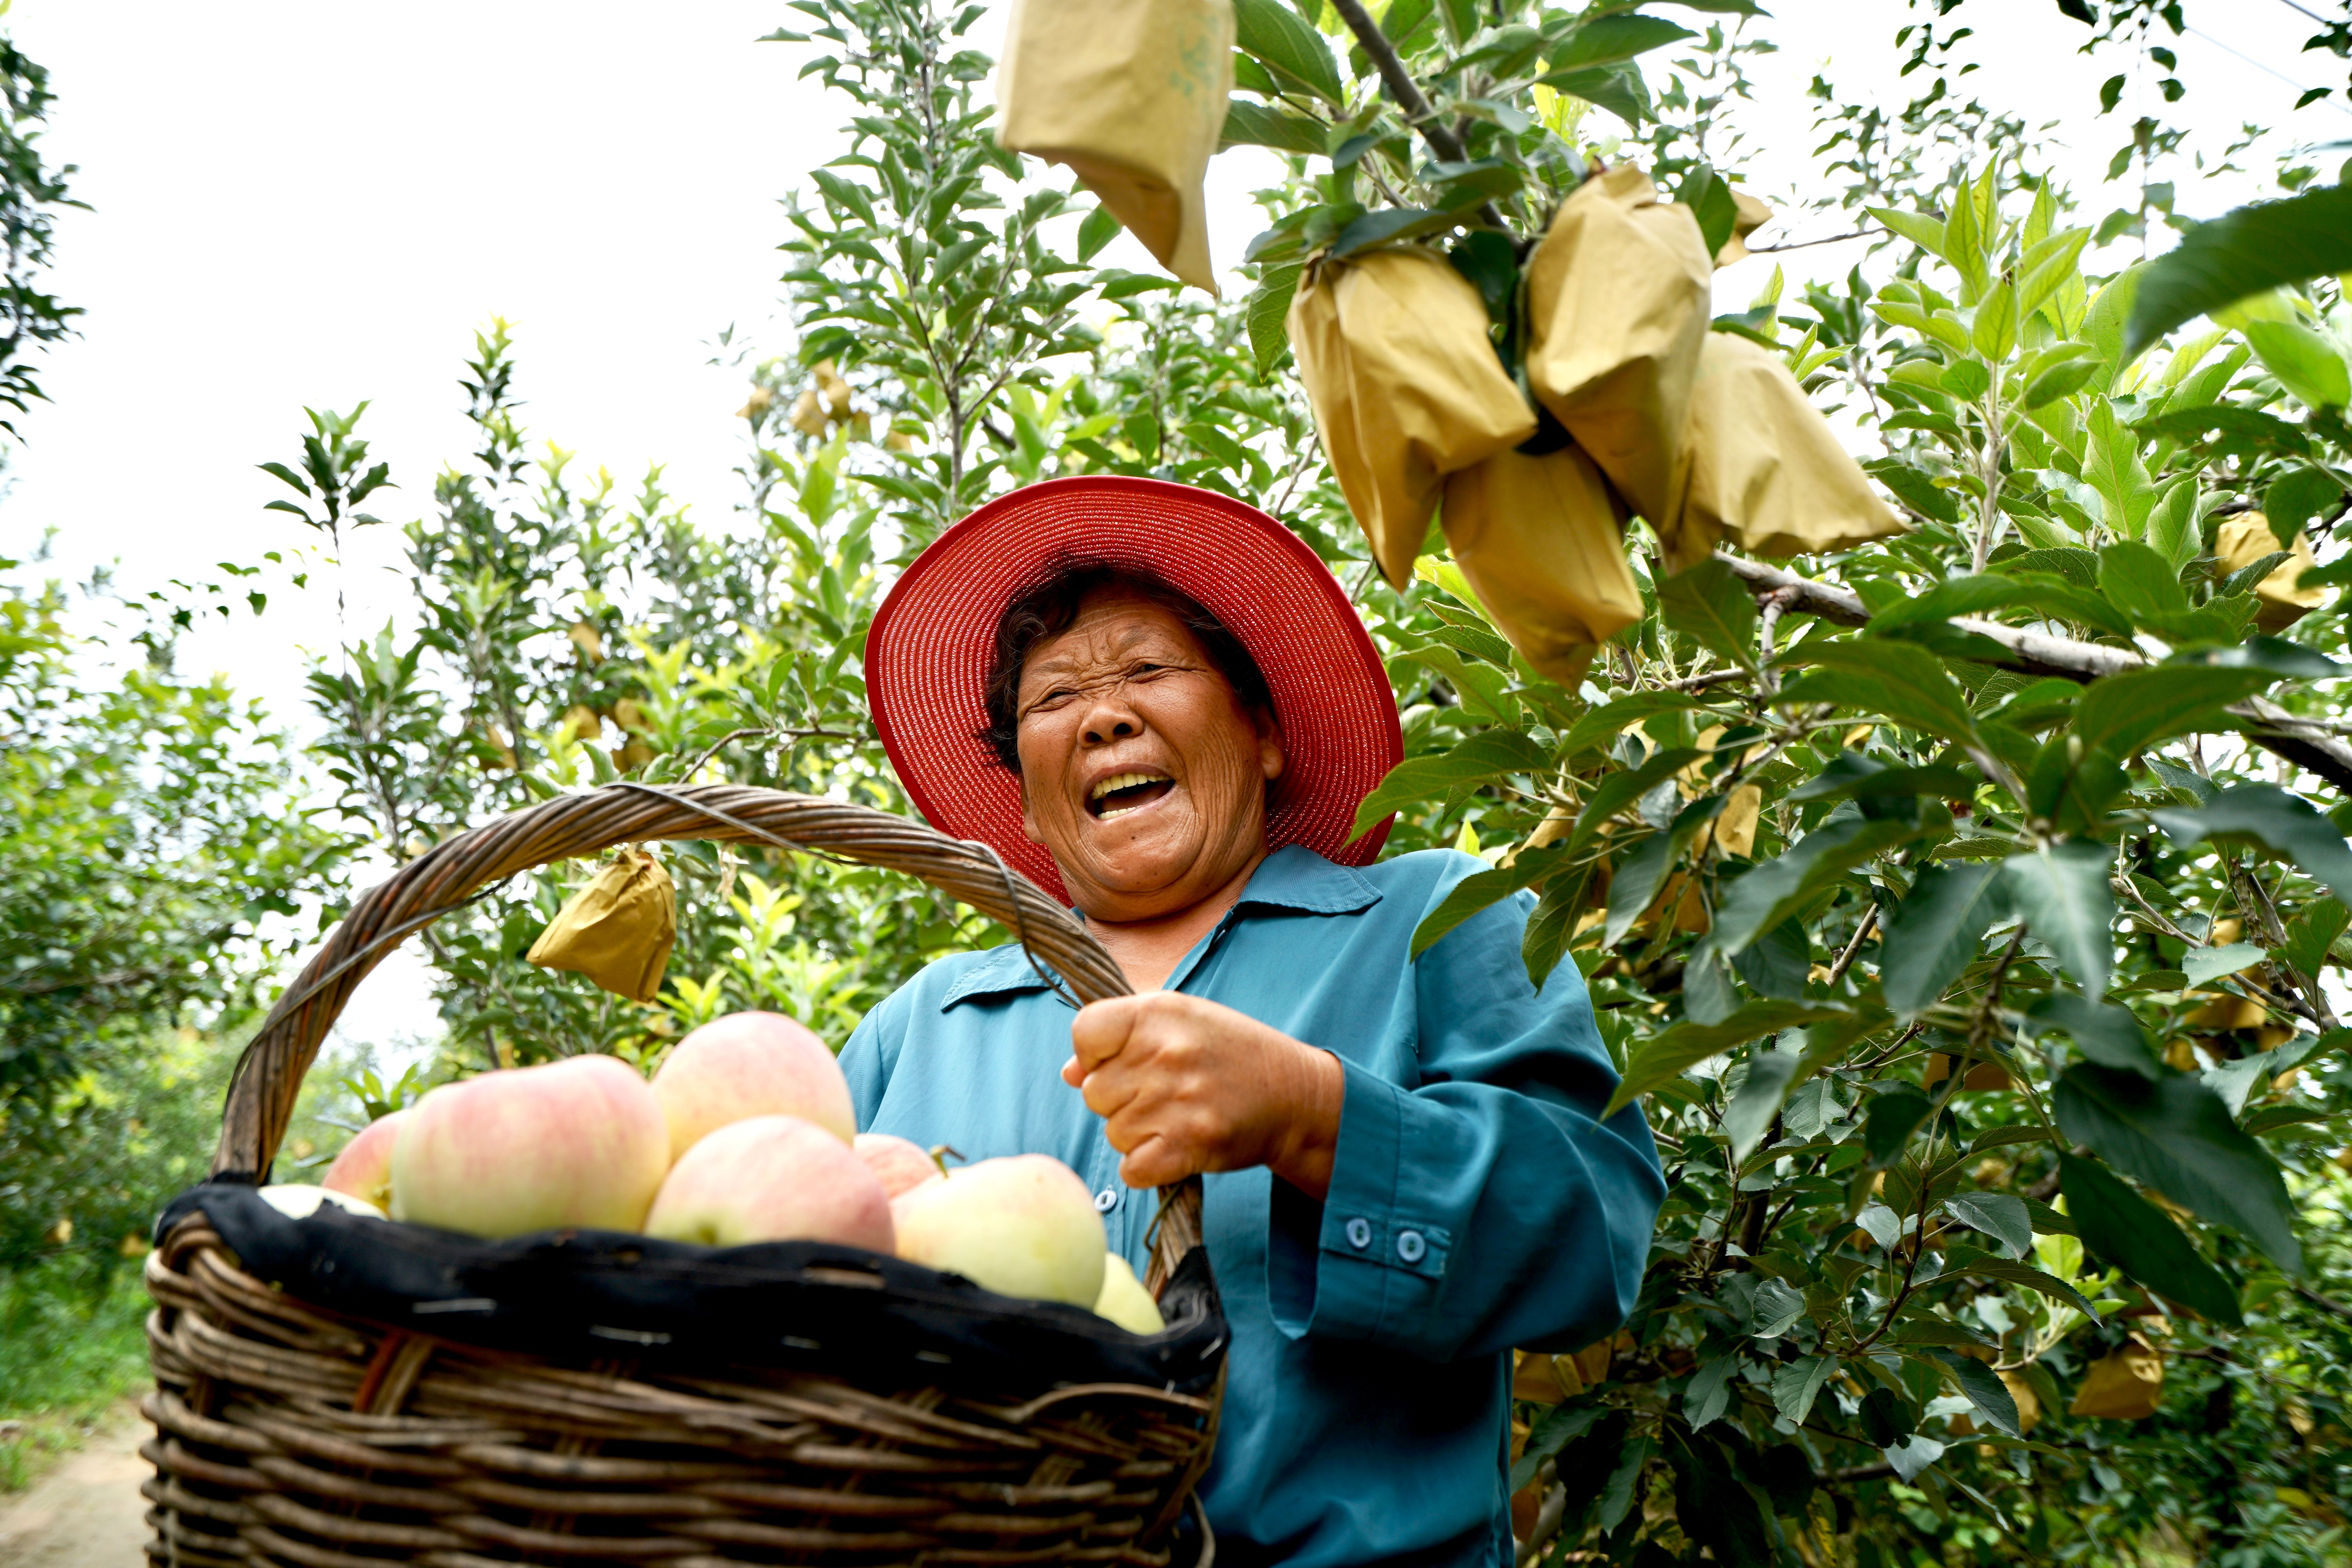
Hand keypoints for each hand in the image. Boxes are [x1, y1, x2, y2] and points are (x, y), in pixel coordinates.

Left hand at [1062, 992, 1343, 1197]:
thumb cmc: (1232, 1054)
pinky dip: (1147, 1166)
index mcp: (1159, 1012)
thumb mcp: (1182, 1024)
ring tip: (1176, 1117)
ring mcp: (1176, 1101)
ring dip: (1137, 1134)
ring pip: (1113, 1132)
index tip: (1117, 1061)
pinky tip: (1174, 1146)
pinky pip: (1132, 1169)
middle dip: (1119, 1099)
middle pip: (1093, 1091)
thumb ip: (1122, 1037)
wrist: (1295, 1096)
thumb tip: (1069, 1072)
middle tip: (1161, 1094)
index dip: (1092, 1054)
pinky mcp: (1189, 1146)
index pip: (1084, 1031)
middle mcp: (1164, 1053)